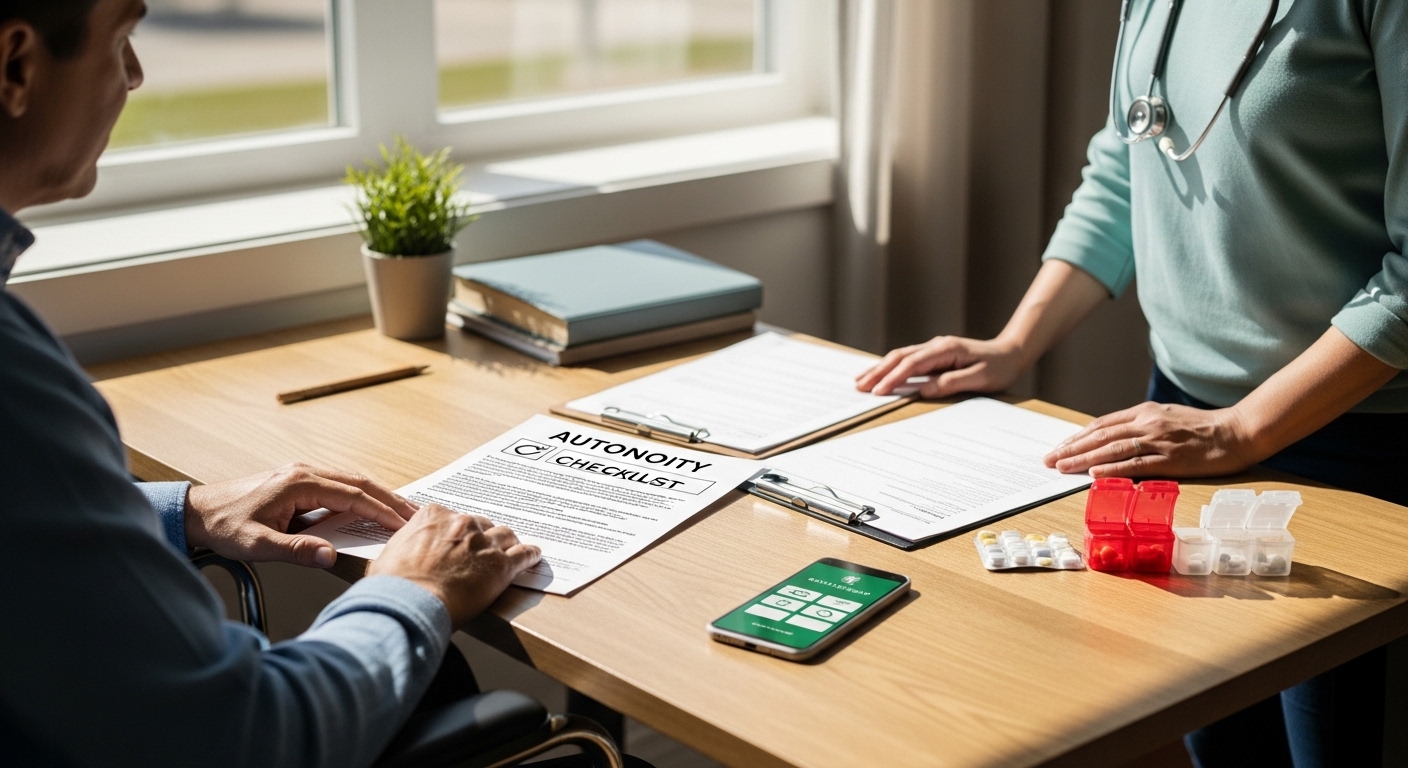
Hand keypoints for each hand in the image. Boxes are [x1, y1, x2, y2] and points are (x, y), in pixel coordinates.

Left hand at [185, 464, 417, 567]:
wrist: (197, 512)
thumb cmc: (223, 525)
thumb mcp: (257, 544)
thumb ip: (295, 550)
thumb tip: (329, 556)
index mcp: (299, 483)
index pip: (352, 495)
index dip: (381, 510)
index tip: (403, 524)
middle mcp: (305, 472)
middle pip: (360, 482)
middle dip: (391, 499)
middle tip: (416, 516)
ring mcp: (303, 474)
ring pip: (353, 481)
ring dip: (379, 496)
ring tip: (402, 512)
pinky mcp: (300, 482)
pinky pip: (340, 486)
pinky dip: (362, 496)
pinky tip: (371, 509)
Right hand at [368, 504, 540, 627]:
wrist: (408, 603)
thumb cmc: (393, 585)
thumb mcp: (390, 552)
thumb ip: (408, 543)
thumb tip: (407, 551)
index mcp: (434, 516)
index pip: (453, 517)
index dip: (458, 532)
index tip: (459, 541)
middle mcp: (462, 523)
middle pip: (481, 524)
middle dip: (481, 538)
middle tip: (481, 552)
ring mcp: (483, 543)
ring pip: (505, 535)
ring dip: (507, 544)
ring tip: (510, 551)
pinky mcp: (501, 565)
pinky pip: (524, 554)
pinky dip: (530, 555)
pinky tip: (533, 557)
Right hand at [856, 336, 1026, 396]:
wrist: (1012, 352)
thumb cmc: (1000, 367)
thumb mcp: (981, 378)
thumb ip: (952, 382)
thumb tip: (925, 389)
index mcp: (946, 349)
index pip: (912, 364)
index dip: (893, 377)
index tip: (879, 391)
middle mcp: (937, 345)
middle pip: (899, 356)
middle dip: (878, 371)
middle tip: (858, 386)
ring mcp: (935, 349)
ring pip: (900, 356)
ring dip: (880, 368)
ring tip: (861, 380)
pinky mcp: (935, 355)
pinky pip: (907, 360)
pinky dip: (891, 367)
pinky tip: (881, 374)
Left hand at [1042, 402, 1260, 477]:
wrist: (1238, 432)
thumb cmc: (1203, 429)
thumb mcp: (1167, 418)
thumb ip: (1142, 426)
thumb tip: (1114, 441)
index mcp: (1145, 412)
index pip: (1102, 424)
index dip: (1077, 437)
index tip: (1059, 447)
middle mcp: (1147, 423)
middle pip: (1100, 436)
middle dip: (1071, 448)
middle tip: (1049, 460)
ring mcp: (1159, 440)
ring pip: (1112, 449)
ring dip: (1084, 458)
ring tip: (1062, 467)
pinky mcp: (1171, 458)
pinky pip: (1136, 464)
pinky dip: (1113, 468)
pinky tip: (1094, 473)